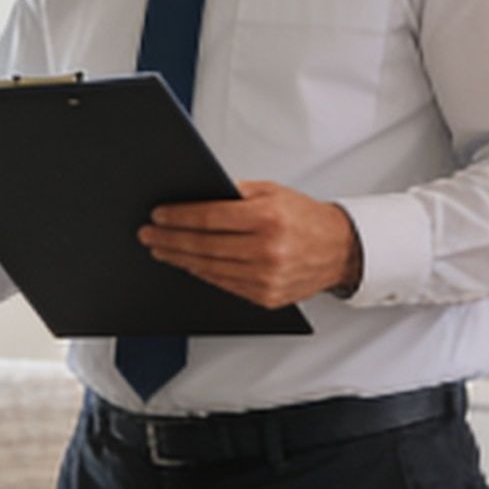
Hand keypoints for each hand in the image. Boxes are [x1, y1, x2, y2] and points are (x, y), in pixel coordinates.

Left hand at [137, 181, 361, 309]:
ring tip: (161, 249)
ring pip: (210, 268)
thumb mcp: (273, 192)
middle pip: (203, 246)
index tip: (158, 215)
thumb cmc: (305, 218)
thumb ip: (236, 193)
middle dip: (170, 239)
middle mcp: (268, 250)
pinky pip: (224, 284)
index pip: (210, 218)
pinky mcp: (266, 296)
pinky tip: (188, 264)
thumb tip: (195, 195)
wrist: (339, 249)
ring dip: (180, 259)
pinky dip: (202, 274)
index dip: (179, 217)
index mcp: (269, 218)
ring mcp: (267, 277)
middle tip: (148, 234)